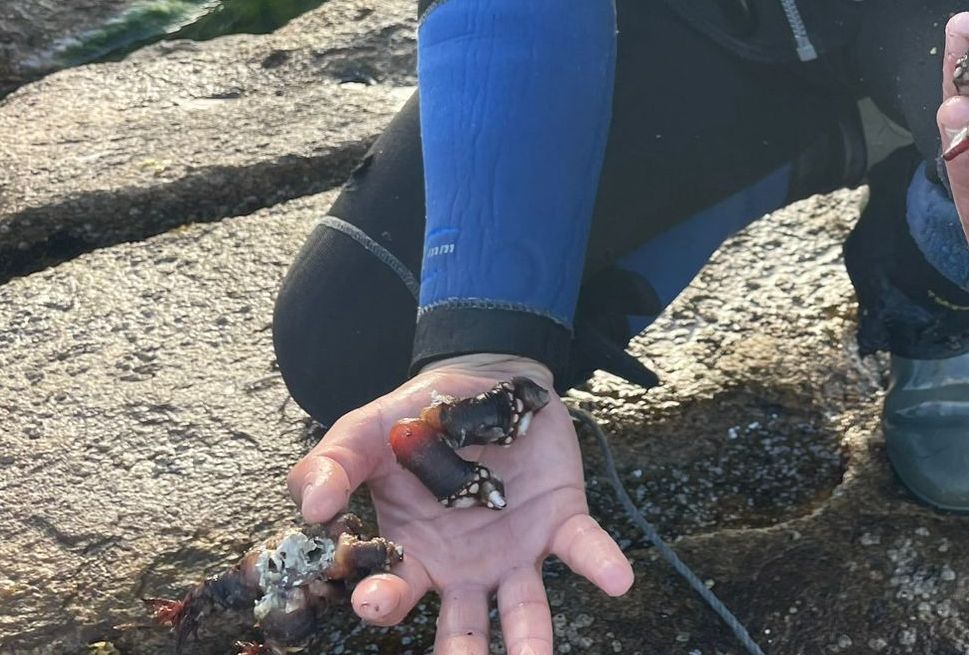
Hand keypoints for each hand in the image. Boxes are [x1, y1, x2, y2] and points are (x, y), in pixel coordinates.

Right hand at [285, 353, 631, 654]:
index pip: (393, 595)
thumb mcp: (364, 433)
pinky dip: (601, 564)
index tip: (374, 598)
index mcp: (413, 554)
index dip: (382, 601)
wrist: (480, 378)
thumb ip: (330, 466)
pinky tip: (619, 580)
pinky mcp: (560, 519)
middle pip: (463, 629)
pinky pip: (583, 548)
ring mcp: (516, 549)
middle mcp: (465, 567)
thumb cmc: (415, 420)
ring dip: (533, 639)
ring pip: (523, 608)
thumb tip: (310, 507)